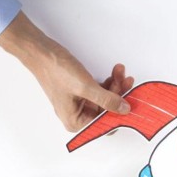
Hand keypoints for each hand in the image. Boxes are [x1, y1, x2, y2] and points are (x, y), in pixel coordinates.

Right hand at [0, 12, 133, 130]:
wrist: (42, 52)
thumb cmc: (55, 70)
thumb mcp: (85, 87)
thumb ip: (107, 100)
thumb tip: (124, 110)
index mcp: (75, 122)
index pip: (105, 125)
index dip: (120, 114)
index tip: (134, 103)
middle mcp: (78, 116)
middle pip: (108, 110)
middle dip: (119, 94)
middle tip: (126, 79)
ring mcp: (80, 103)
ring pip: (106, 98)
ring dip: (116, 85)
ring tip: (119, 71)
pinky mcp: (81, 91)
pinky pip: (100, 90)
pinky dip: (109, 82)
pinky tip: (114, 72)